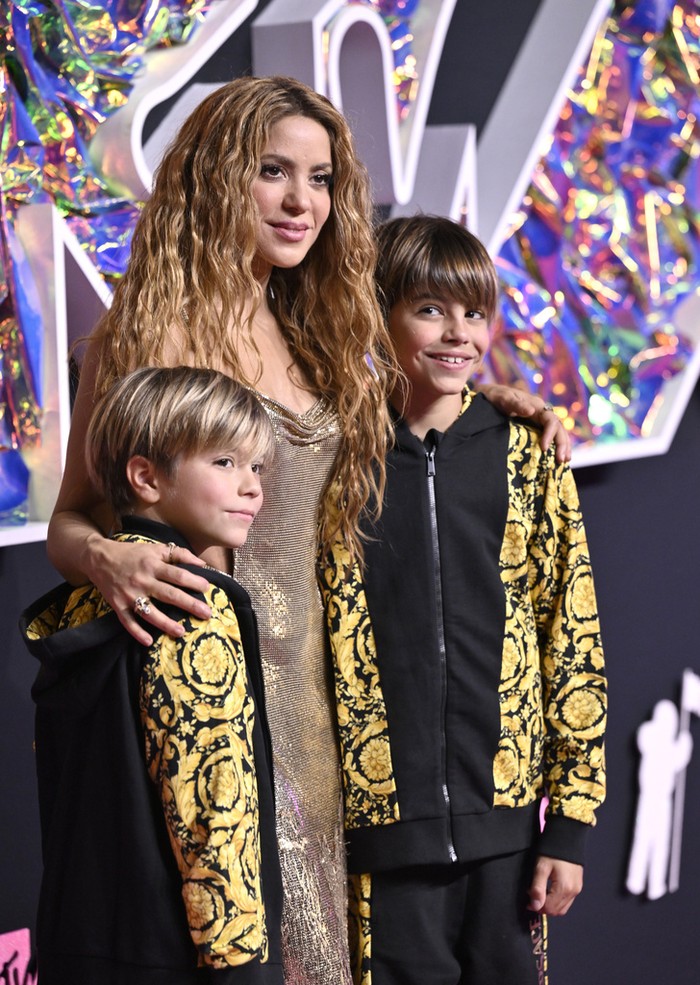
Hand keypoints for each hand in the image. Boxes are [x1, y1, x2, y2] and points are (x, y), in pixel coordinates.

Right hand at [84, 535, 211, 645]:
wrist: (99, 558)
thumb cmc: (132, 553)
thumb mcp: (155, 548)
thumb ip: (179, 554)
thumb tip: (202, 564)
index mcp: (153, 564)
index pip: (178, 575)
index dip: (194, 582)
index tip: (207, 589)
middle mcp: (142, 580)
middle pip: (169, 594)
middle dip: (189, 604)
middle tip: (206, 614)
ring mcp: (129, 594)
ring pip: (150, 612)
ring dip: (166, 623)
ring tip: (181, 632)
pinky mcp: (118, 605)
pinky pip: (128, 621)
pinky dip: (137, 632)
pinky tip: (149, 641)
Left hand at [476, 383, 571, 462]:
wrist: (491, 396)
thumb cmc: (496, 397)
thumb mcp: (504, 398)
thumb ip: (516, 404)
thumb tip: (531, 411)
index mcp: (537, 405)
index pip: (550, 420)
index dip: (550, 434)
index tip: (544, 448)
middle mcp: (542, 412)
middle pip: (558, 428)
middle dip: (561, 444)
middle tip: (562, 460)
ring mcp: (540, 419)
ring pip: (558, 432)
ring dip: (563, 446)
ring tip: (565, 461)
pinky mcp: (536, 426)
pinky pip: (550, 436)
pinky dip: (556, 446)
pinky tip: (557, 457)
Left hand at [527, 855, 582, 915]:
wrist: (567, 836)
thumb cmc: (553, 850)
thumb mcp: (541, 868)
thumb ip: (537, 888)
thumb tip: (535, 906)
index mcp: (564, 888)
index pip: (549, 908)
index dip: (536, 906)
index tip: (527, 899)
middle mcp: (573, 892)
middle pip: (557, 911)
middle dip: (543, 907)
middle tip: (532, 896)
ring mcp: (577, 889)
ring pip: (563, 907)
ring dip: (550, 905)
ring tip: (540, 893)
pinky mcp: (578, 885)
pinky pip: (567, 900)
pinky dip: (557, 900)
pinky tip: (549, 890)